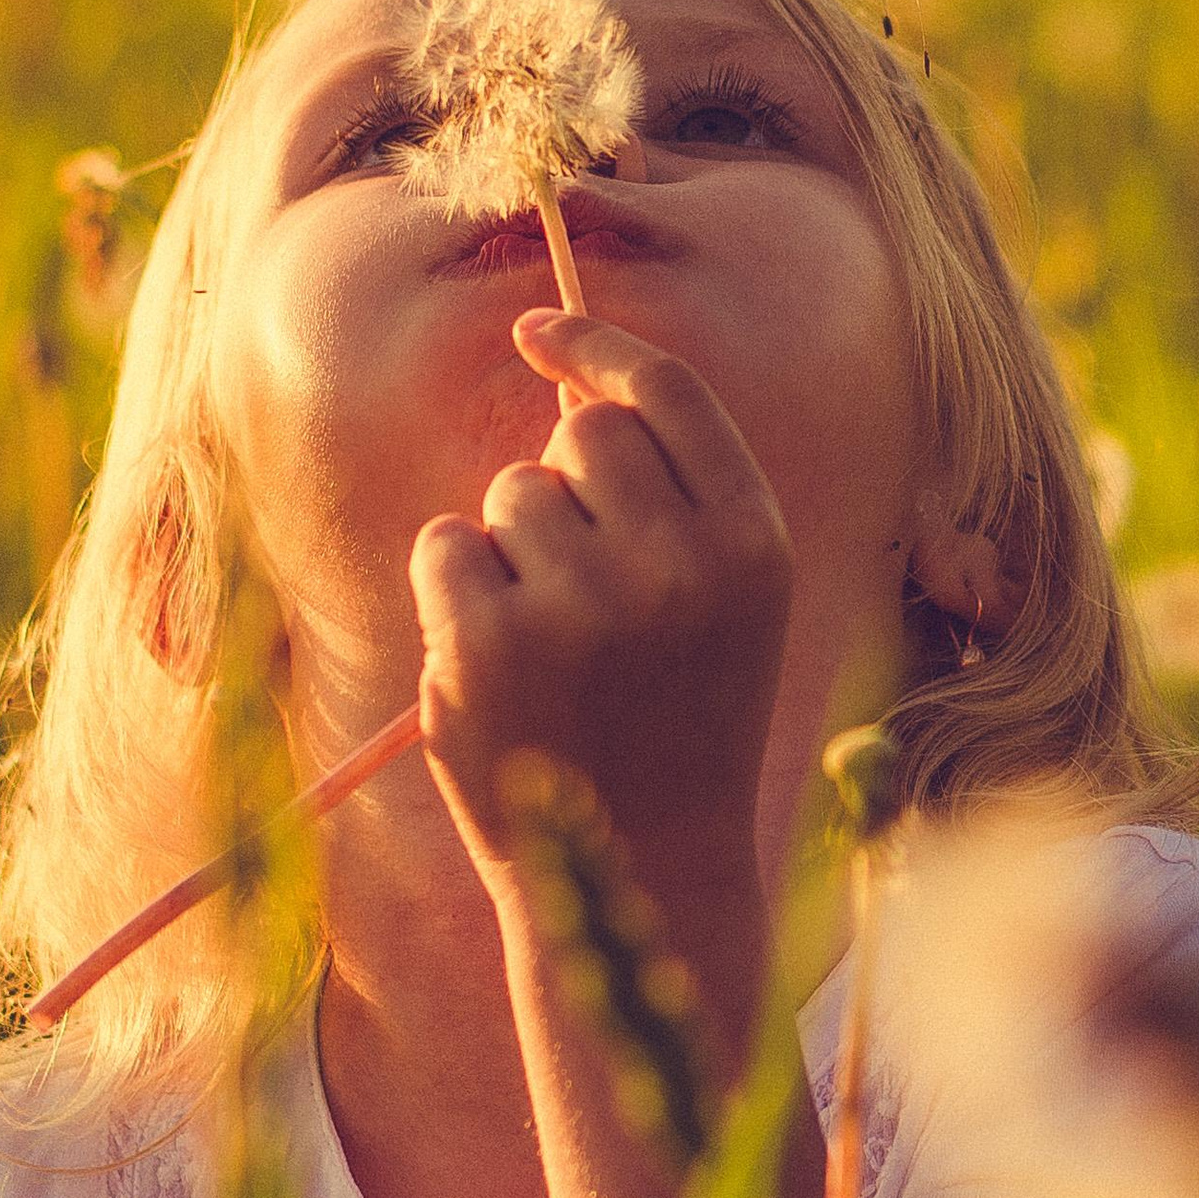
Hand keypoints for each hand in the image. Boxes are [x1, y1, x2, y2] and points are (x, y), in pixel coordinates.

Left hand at [409, 309, 792, 950]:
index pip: (667, 392)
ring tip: (554, 644)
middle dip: (566, 483)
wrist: (646, 866)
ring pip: (509, 492)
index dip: (595, 345)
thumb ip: (675, 494)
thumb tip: (564, 382)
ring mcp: (580, 604)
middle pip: (581, 434)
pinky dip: (455, 591)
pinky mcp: (488, 644)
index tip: (537, 332)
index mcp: (753, 543)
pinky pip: (445, 544)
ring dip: (513, 548)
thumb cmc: (679, 717)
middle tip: (586, 584)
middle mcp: (677, 563)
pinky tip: (498, 663)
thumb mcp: (724, 601)